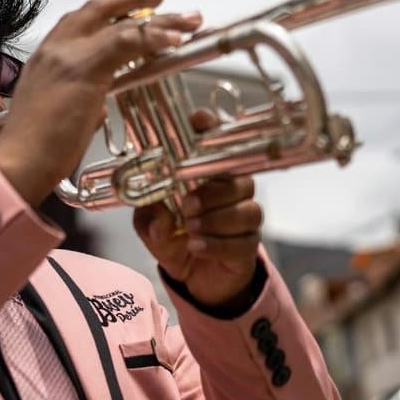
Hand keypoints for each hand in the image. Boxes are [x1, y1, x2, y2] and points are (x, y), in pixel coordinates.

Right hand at [0, 0, 202, 205]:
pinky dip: (152, 39)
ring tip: (187, 20)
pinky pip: (125, 43)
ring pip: (121, 25)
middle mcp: (54, 48)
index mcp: (46, 56)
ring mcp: (67, 56)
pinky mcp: (84, 70)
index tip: (135, 6)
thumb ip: (84, 97)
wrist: (19, 162)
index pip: (81, 19)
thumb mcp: (61, 111)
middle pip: (99, 8)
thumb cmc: (37, 148)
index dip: (110, 8)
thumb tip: (103, 99)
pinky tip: (173, 41)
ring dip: (159, 22)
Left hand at [133, 111, 262, 308]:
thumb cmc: (175, 240)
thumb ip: (149, 219)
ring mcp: (245, 219)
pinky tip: (197, 247)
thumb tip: (159, 217)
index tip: (200, 121)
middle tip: (186, 206)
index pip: (217, 145)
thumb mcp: (151, 228)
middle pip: (241, 180)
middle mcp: (233, 192)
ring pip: (247, 211)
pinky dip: (217, 244)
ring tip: (189, 230)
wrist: (195, 279)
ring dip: (216, 219)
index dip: (212, 129)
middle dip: (213, 192)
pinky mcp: (250, 246)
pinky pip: (244, 242)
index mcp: (209, 177)